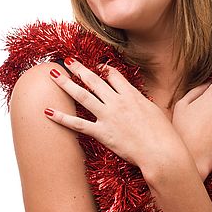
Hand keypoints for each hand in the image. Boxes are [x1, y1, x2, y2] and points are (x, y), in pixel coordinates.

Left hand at [44, 58, 182, 168]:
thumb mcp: (155, 112)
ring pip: (82, 96)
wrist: (161, 151)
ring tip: (53, 74)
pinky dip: (61, 117)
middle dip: (79, 69)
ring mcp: (108, 116)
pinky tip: (48, 111)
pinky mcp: (102, 133)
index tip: (97, 66)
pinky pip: (77, 124)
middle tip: (67, 60)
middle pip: (94, 80)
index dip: (103, 69)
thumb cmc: (164, 135)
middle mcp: (117, 102)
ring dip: (66, 83)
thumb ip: (143, 104)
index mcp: (132, 95)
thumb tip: (139, 102)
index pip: (114, 76)